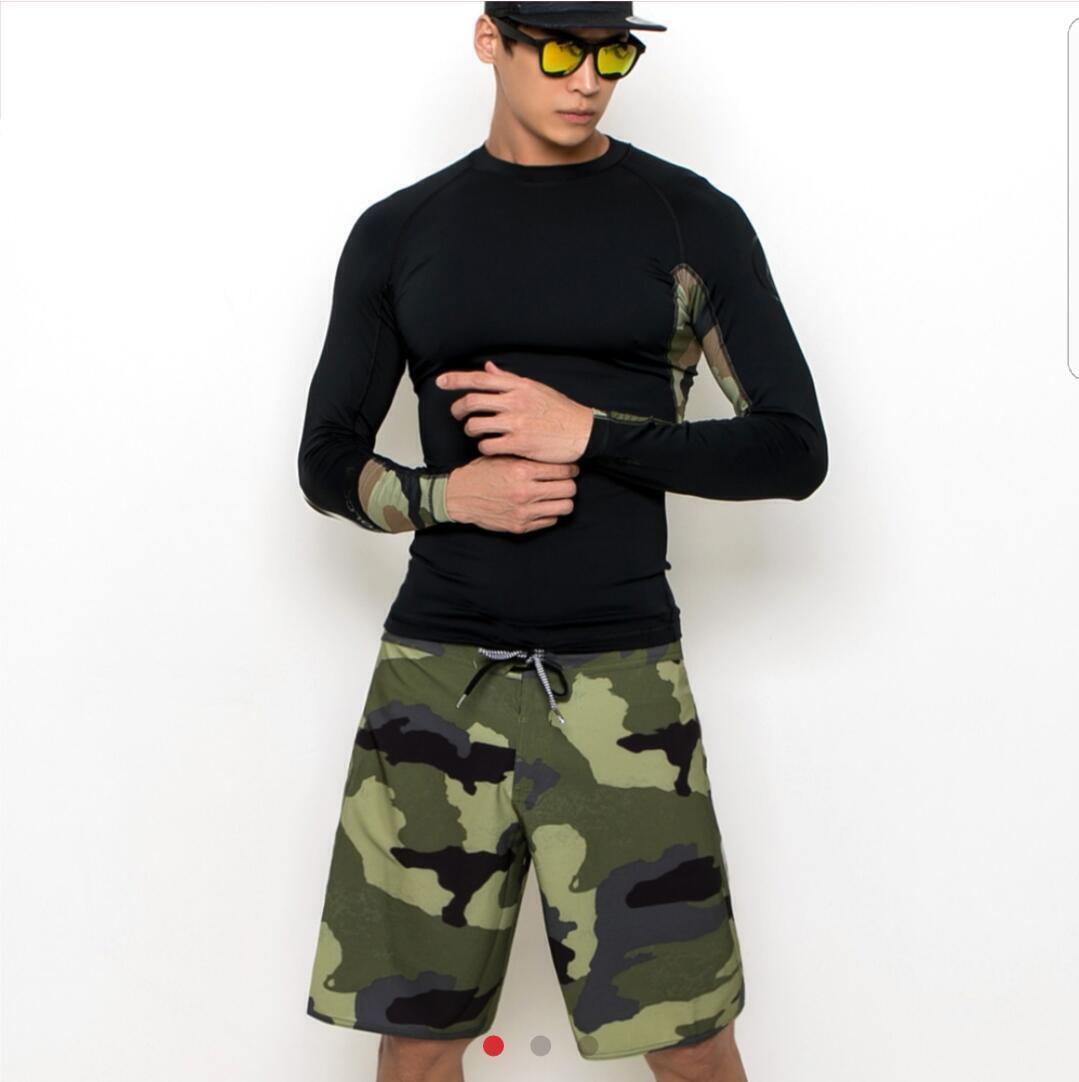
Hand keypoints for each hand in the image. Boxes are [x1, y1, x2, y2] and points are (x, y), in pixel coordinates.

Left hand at [436, 360, 593, 462]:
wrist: (582, 431)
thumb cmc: (559, 410)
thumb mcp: (535, 388)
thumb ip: (509, 380)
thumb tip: (488, 367)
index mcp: (518, 386)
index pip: (480, 379)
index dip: (456, 379)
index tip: (440, 382)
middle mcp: (515, 402)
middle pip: (472, 401)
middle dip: (457, 409)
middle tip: (456, 415)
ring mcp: (516, 423)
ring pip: (476, 425)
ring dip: (470, 429)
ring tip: (475, 432)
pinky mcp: (519, 444)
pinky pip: (488, 446)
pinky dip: (483, 447)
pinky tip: (489, 447)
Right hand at [444, 455, 579, 533]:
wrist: (459, 497)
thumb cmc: (481, 473)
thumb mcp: (502, 457)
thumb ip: (527, 457)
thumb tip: (555, 455)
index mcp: (521, 470)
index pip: (563, 470)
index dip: (570, 468)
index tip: (570, 468)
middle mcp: (525, 492)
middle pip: (569, 489)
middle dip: (569, 484)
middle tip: (565, 482)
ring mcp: (524, 512)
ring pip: (565, 507)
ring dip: (563, 500)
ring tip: (556, 495)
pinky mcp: (520, 526)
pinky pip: (550, 521)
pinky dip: (550, 513)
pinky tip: (542, 506)